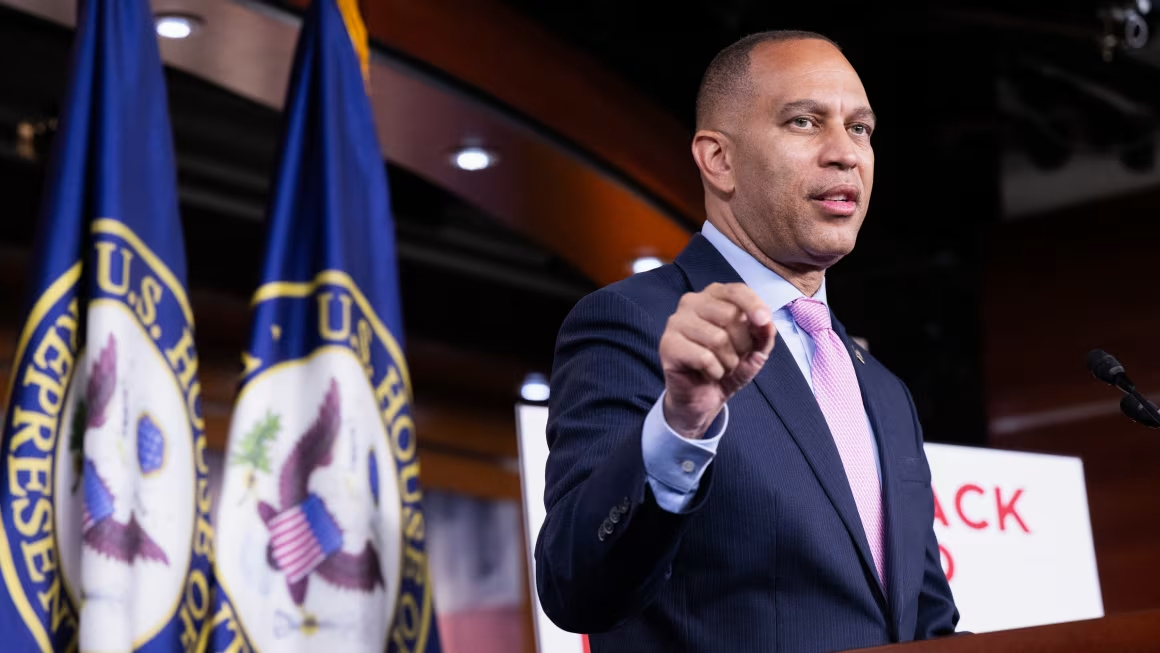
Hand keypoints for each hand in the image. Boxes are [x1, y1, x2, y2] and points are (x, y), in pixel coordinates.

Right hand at [659, 283, 775, 438]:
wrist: (703, 397)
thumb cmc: (727, 365)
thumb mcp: (754, 350)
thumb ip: (763, 334)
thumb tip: (766, 324)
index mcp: (713, 296)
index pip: (736, 291)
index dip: (753, 305)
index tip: (764, 322)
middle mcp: (692, 303)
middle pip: (730, 315)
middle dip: (742, 344)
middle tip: (734, 357)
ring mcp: (676, 322)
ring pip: (718, 338)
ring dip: (729, 362)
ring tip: (721, 367)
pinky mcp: (668, 345)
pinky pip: (704, 358)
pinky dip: (715, 372)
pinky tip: (707, 373)